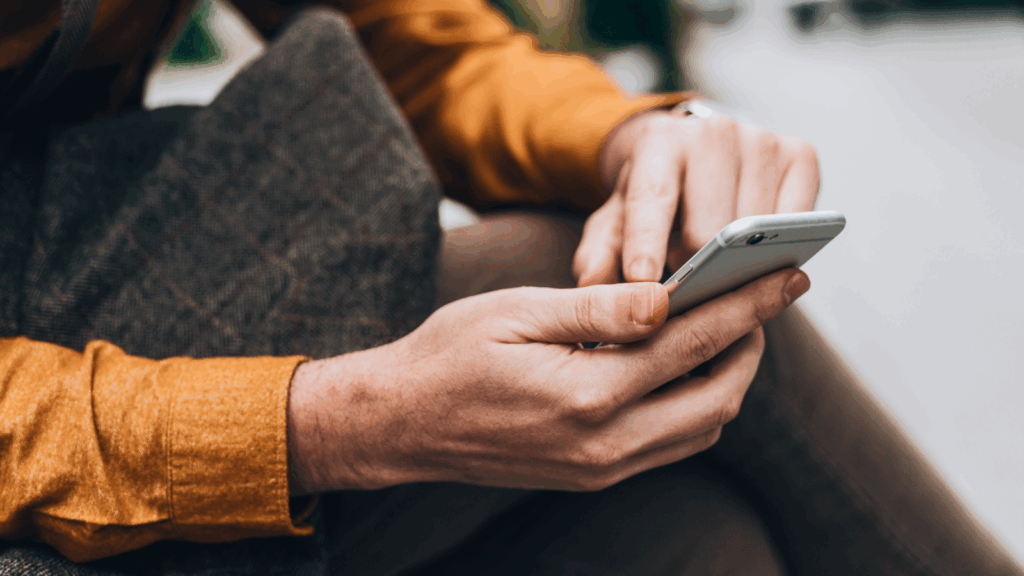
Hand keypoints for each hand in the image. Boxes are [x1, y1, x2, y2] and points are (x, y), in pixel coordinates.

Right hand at [287, 267, 809, 493]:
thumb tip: (669, 296)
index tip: (786, 277)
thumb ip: (598, 308)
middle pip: (716, 399)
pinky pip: (669, 445)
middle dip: (751, 345)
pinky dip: (694, 404)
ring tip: (731, 328)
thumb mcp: (516, 313)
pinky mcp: (592, 475)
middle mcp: (603, 445)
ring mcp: (600, 468)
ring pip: (700, 429)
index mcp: (585, 395)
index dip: (746, 306)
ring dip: (727, 379)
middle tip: (765, 300)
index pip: (690, 345)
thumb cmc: (449, 355)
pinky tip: (685, 367)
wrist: (401, 422)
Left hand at [574, 108, 820, 285]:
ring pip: (755, 233)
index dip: (647, 242)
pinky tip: (757, 257)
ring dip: (737, 264)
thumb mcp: (614, 219)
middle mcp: (713, 132)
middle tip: (686, 289)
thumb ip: (597, 254)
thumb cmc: (650, 192)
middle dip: (696, 270)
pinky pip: (797, 222)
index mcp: (659, 142)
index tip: (644, 281)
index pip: (652, 197)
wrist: (692, 147)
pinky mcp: (801, 154)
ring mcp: (762, 141)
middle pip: (710, 229)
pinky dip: (778, 249)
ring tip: (716, 273)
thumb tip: (594, 287)